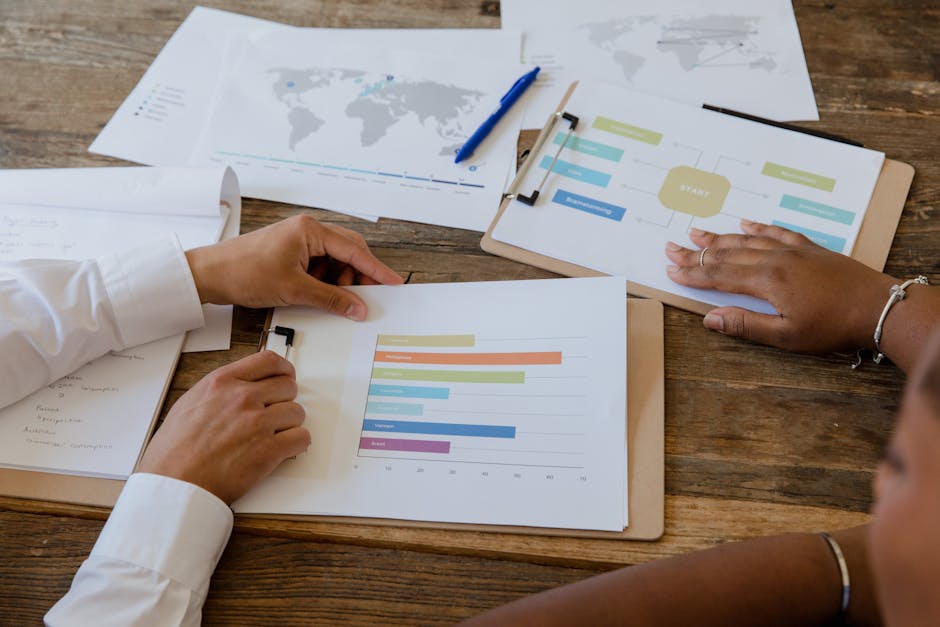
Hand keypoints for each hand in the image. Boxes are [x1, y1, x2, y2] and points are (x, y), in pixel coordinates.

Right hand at [138, 350, 308, 503]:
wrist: (174, 486)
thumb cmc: (174, 453)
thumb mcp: (190, 404)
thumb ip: (220, 391)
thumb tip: (241, 387)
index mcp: (222, 382)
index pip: (269, 360)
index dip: (283, 370)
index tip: (286, 377)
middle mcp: (243, 398)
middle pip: (288, 387)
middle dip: (284, 400)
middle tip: (276, 413)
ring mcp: (257, 423)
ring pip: (297, 412)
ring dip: (290, 424)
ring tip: (274, 435)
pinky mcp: (268, 450)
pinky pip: (301, 438)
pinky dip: (296, 444)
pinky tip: (283, 449)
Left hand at [185, 215, 403, 319]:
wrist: (211, 275)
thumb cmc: (245, 272)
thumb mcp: (294, 289)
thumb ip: (332, 298)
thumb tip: (358, 308)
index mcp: (311, 230)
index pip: (355, 250)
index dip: (376, 269)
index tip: (393, 283)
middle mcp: (308, 230)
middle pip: (348, 252)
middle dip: (358, 277)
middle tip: (366, 299)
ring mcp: (300, 241)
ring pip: (335, 261)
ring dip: (340, 282)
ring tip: (335, 300)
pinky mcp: (292, 253)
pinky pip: (320, 266)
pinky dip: (325, 282)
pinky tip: (321, 296)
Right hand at [664, 220, 895, 353]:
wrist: (878, 306)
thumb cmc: (833, 326)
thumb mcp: (787, 336)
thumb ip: (747, 325)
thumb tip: (711, 319)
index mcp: (767, 281)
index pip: (719, 276)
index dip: (693, 275)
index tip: (671, 270)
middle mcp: (775, 260)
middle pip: (727, 255)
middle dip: (696, 254)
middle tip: (672, 248)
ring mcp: (792, 251)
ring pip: (746, 241)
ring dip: (719, 238)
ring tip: (697, 233)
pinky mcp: (809, 249)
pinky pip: (776, 232)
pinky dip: (758, 228)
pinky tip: (745, 224)